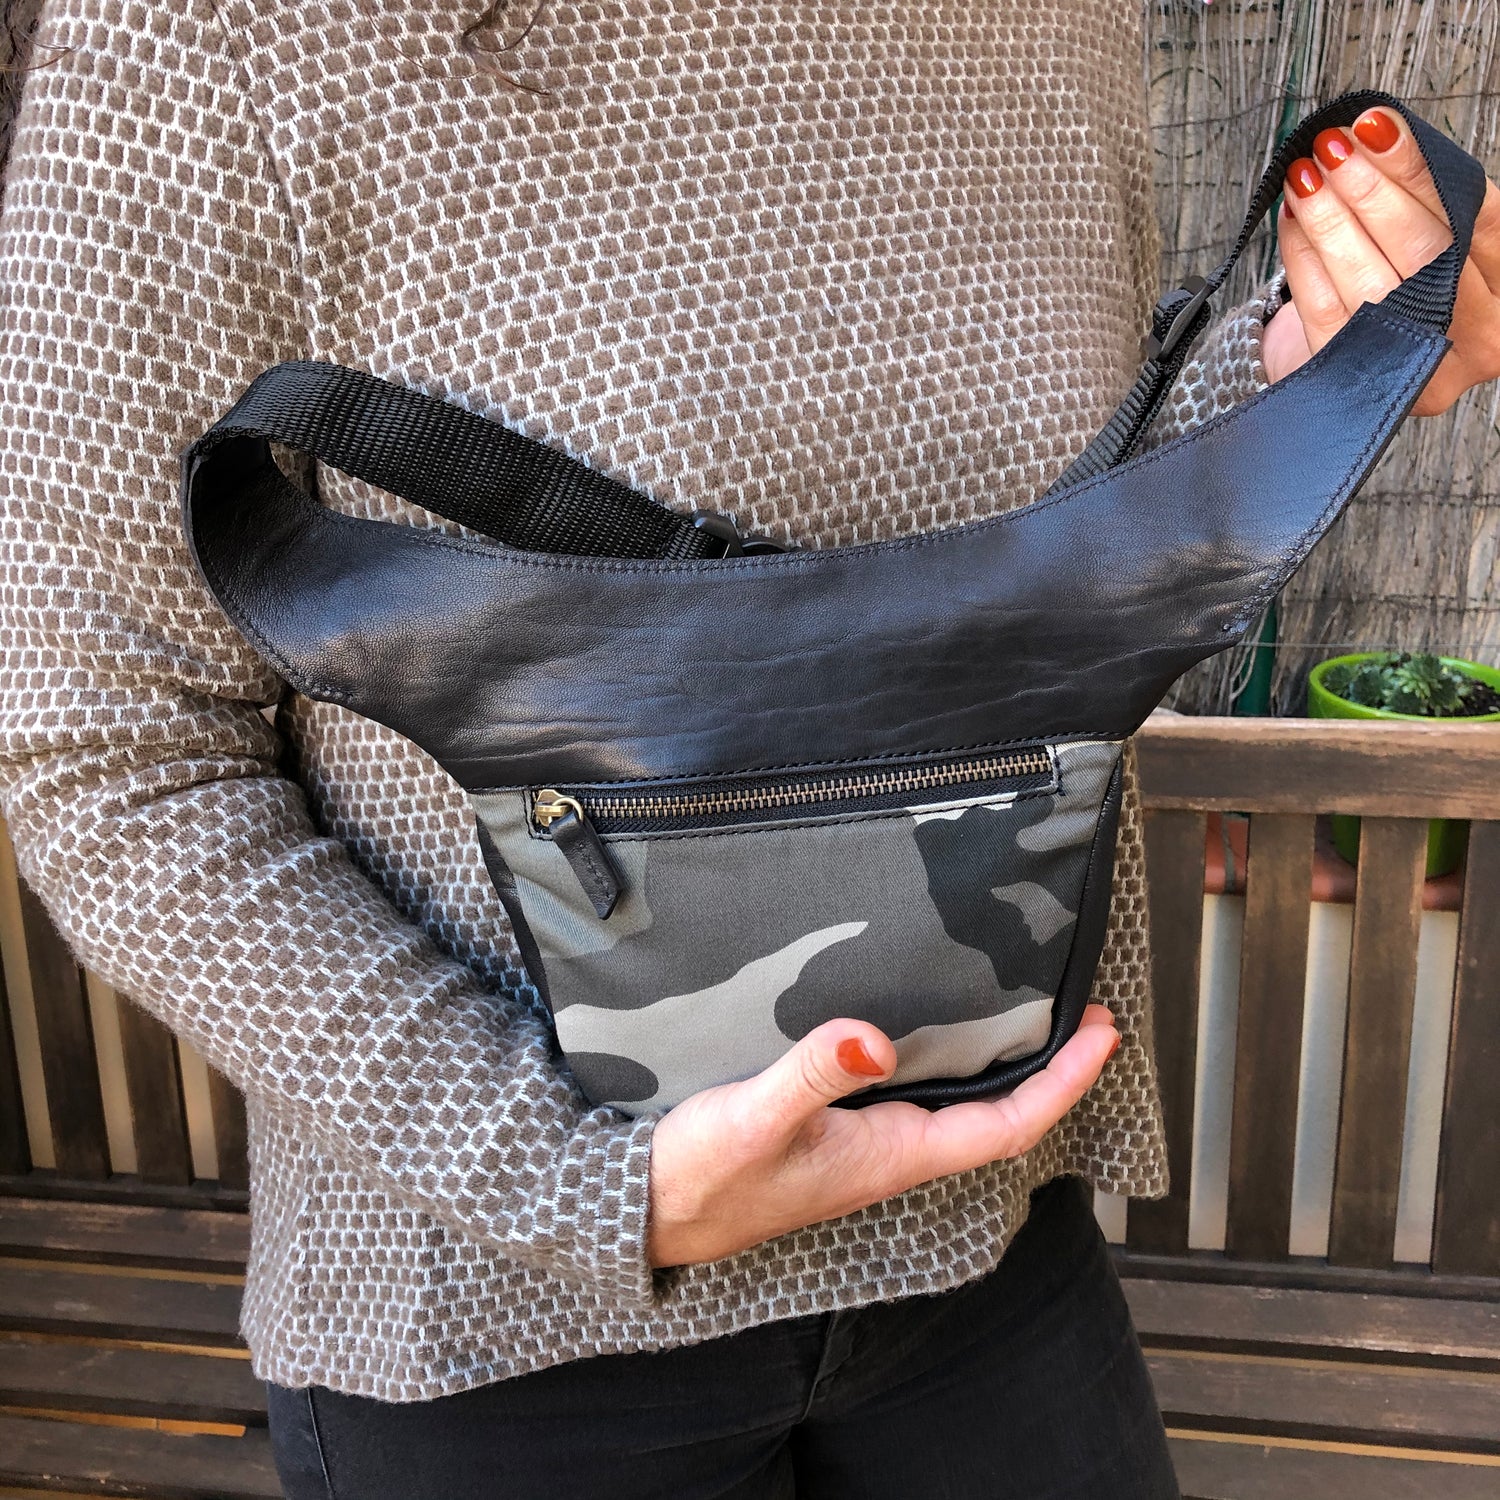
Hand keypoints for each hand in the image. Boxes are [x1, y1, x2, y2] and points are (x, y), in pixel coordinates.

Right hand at [646, 1005, 1119, 1266]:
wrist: (650, 1212)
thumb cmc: (701, 1177)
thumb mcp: (752, 1118)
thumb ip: (811, 1076)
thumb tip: (872, 1041)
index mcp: (889, 1155)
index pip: (1006, 1125)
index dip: (1062, 1083)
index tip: (1101, 1035)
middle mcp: (892, 1154)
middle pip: (1000, 1118)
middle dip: (1054, 1072)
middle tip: (1090, 1015)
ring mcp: (869, 1146)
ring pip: (965, 1110)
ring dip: (1011, 1070)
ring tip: (1040, 1018)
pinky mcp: (842, 1133)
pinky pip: (924, 1099)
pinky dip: (957, 1067)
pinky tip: (946, 1034)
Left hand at [1262, 105, 1499, 414]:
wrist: (1372, 371)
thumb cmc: (1418, 291)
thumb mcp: (1448, 247)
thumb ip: (1433, 203)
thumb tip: (1375, 136)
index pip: (1474, 218)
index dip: (1422, 169)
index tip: (1378, 125)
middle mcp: (1481, 334)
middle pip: (1423, 251)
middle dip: (1371, 190)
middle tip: (1334, 146)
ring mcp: (1420, 366)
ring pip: (1370, 285)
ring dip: (1330, 220)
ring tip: (1304, 174)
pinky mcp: (1361, 382)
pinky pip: (1325, 312)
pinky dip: (1303, 259)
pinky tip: (1292, 219)